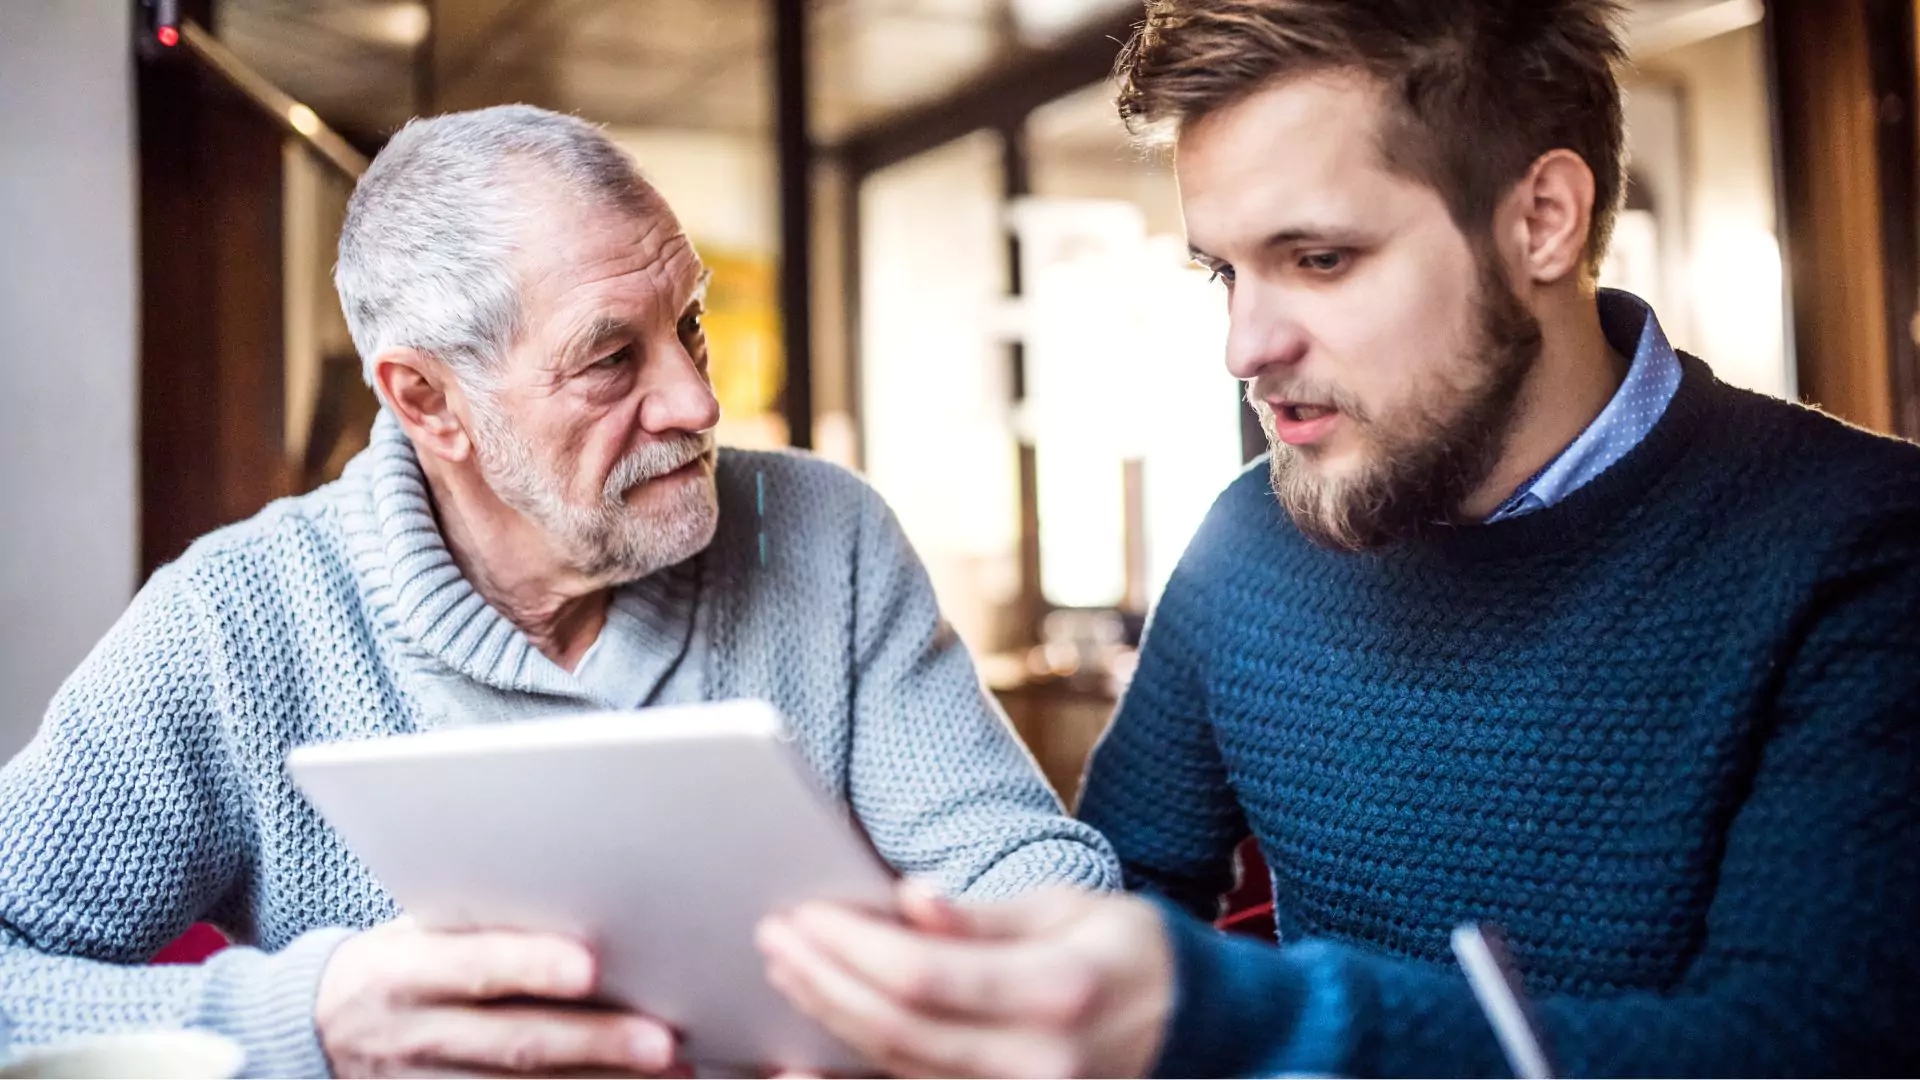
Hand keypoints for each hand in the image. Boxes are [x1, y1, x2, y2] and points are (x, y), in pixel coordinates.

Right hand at [315, 918, 680, 1076]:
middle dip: (595, 1043)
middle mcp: (419, 1035)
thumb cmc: (397, 960)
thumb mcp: (416, 929)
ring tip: (672, 1069)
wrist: (320, 1026)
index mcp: (405, 972)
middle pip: (516, 1043)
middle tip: (662, 1039)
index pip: (474, 967)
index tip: (590, 966)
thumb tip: (577, 893)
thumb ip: (481, 922)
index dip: (531, 967)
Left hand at [755, 885, 1172, 1078]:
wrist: (1201, 1028)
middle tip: (773, 935)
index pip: (923, 975)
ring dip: (829, 1020)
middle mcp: (1039, 1062)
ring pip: (898, 1069)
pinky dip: (856, 1076)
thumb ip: (984, 917)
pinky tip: (805, 1059)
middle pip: (897, 1029)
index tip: (803, 912)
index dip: (850, 947)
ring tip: (786, 969)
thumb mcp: (1073, 908)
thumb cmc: (1134, 951)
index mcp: (1057, 992)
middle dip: (822, 980)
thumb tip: (908, 900)